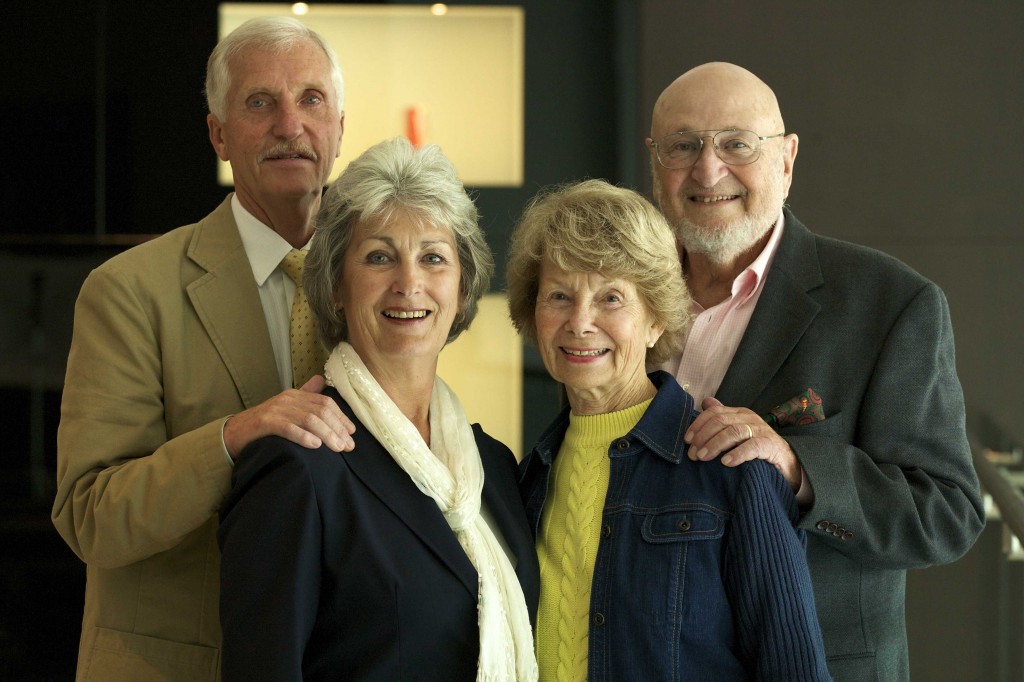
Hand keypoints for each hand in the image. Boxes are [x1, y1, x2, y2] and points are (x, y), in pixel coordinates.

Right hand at [224, 375, 355, 458]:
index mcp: (295, 395)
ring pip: (308, 419)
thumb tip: (321, 380)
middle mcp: (288, 399)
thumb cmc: (264, 424)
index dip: (341, 417)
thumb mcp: (286, 407)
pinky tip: (316, 445)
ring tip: (338, 447)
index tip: (352, 432)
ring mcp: (276, 410)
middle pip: (321, 410)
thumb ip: (305, 394)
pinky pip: (288, 428)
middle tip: (349, 446)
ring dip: (327, 434)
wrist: (234, 433)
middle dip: (338, 428)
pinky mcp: (265, 423)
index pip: (325, 402)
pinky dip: (304, 436)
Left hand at [685, 397, 801, 491]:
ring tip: (703, 457)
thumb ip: (722, 418)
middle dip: (703, 437)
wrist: (787, 463)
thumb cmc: (757, 448)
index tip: (687, 440)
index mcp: (739, 413)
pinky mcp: (771, 445)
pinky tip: (726, 463)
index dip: (698, 425)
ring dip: (715, 445)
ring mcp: (761, 430)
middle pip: (720, 421)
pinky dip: (737, 454)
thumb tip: (705, 402)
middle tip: (692, 454)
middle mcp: (749, 418)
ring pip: (733, 432)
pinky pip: (752, 447)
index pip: (714, 412)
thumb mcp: (738, 432)